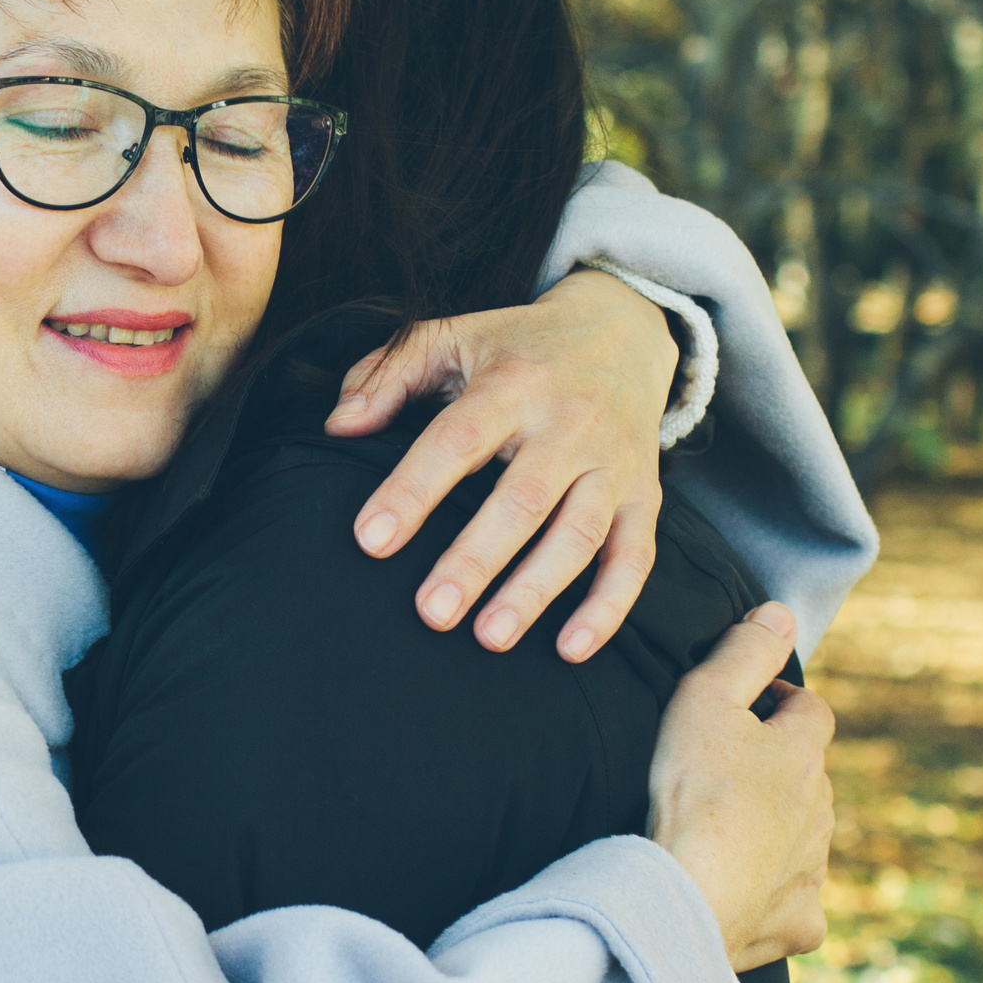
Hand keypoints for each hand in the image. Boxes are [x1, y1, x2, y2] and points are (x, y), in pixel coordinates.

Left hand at [325, 268, 676, 662]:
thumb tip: (338, 426)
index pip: (457, 439)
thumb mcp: (450, 338)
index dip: (413, 489)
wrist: (622, 332)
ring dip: (534, 590)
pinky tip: (571, 650)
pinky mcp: (644, 496)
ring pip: (578, 534)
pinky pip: (634, 558)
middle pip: (521, 499)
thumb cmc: (517, 348)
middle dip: (476, 559)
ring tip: (488, 638)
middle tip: (431, 612)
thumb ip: (387, 375)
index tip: (370, 540)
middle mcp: (569, 424)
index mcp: (513, 384)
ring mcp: (612, 463)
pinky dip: (609, 607)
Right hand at [645, 603, 834, 970]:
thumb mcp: (704, 700)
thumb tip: (781, 613)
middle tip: (723, 769)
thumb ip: (744, 652)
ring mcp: (813, 871)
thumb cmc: (689, 794)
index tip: (747, 705)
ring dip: (778, 828)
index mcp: (802, 754)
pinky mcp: (799, 922)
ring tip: (726, 830)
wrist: (684, 897)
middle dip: (778, 766)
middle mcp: (821, 812)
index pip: (811, 710)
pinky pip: (798, 902)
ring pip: (806, 837)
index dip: (781, 700)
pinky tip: (745, 893)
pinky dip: (776, 894)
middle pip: (809, 775)